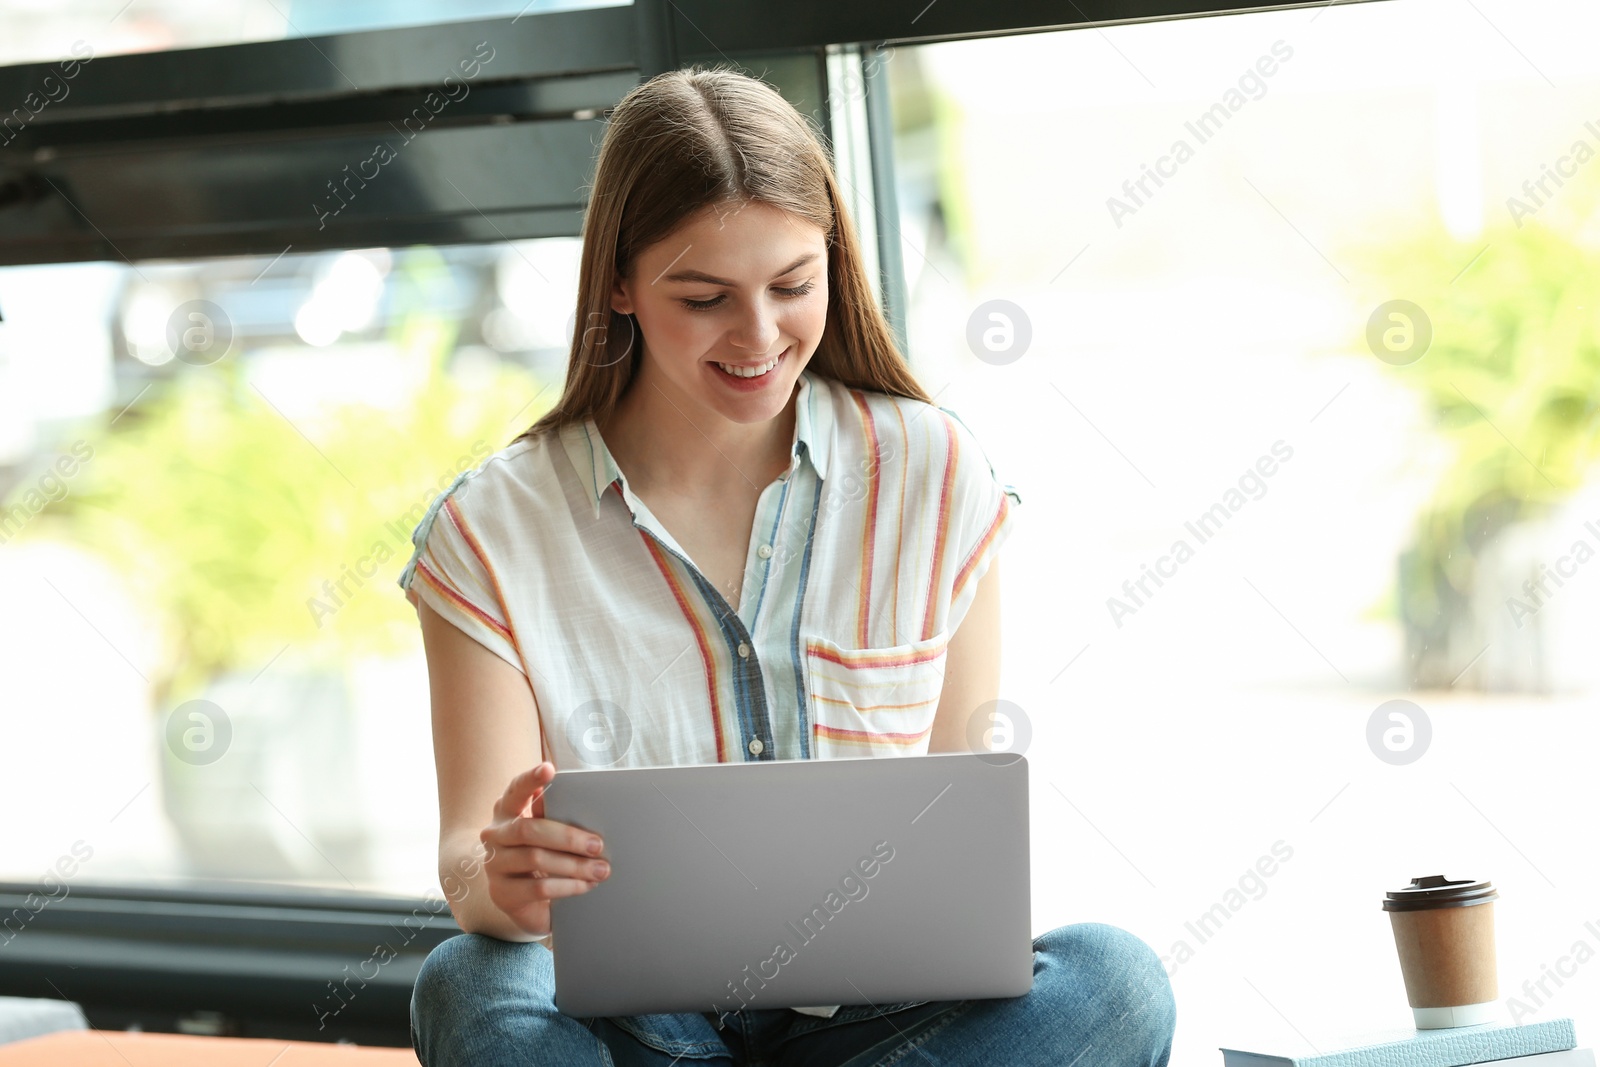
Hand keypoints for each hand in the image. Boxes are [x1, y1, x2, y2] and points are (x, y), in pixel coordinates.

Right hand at [479, 762, 610, 937]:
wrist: (516, 896)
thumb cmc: (538, 852)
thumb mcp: (546, 831)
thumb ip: (556, 816)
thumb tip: (583, 804)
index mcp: (506, 810)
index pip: (515, 789)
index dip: (530, 779)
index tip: (549, 769)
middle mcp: (495, 834)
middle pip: (530, 829)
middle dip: (569, 837)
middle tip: (597, 845)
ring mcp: (494, 864)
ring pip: (535, 859)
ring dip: (574, 865)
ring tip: (600, 870)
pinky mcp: (500, 893)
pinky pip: (538, 888)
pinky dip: (566, 886)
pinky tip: (585, 886)